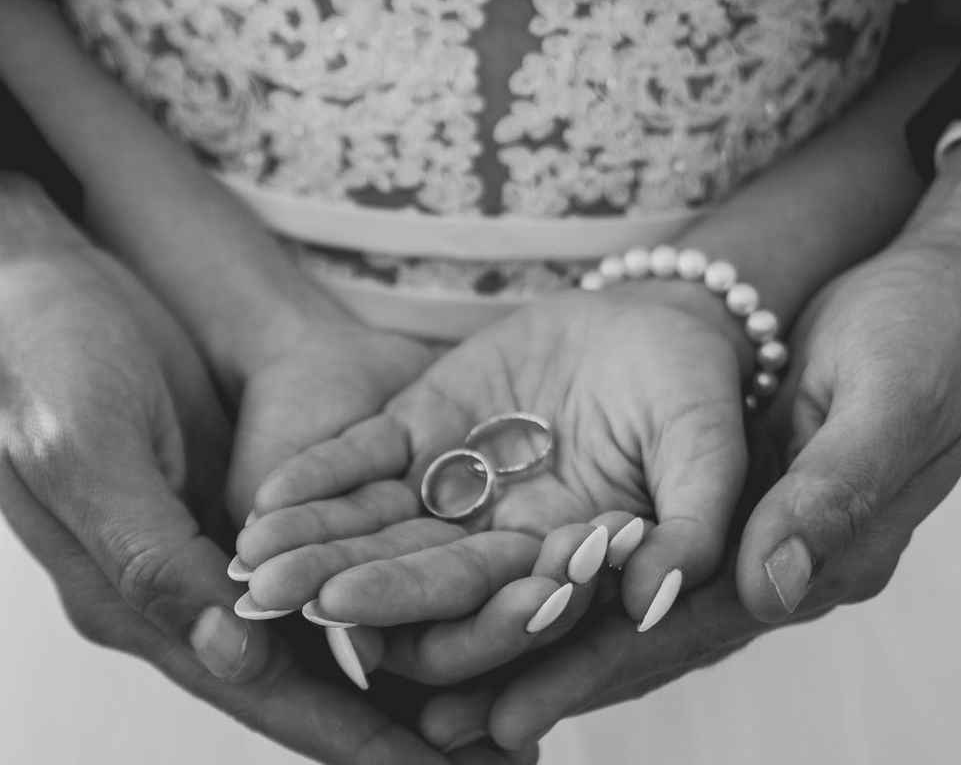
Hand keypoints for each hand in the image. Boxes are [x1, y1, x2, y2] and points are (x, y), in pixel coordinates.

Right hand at [0, 173, 455, 763]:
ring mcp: (212, 550)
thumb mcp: (83, 447)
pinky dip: (386, 600)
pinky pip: (326, 568)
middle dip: (397, 732)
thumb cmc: (46, 357)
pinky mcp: (240, 503)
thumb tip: (232, 654)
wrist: (27, 281)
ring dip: (407, 677)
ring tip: (502, 721)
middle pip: (303, 685)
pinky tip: (454, 614)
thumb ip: (148, 555)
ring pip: (322, 637)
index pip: (259, 691)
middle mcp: (178, 594)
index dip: (349, 738)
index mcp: (130, 599)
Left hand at [232, 282, 752, 680]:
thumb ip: (690, 525)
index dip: (450, 630)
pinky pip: (362, 458)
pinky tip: (264, 496)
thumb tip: (656, 598)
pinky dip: (317, 475)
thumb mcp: (708, 450)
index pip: (505, 614)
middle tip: (283, 604)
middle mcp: (502, 543)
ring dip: (315, 545)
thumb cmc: (697, 390)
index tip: (386, 642)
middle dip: (352, 595)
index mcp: (570, 567)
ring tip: (252, 563)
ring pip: (376, 529)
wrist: (661, 318)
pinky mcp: (424, 429)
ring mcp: (458, 488)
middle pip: (422, 581)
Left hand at [416, 136, 960, 748]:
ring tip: (439, 685)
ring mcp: (751, 533)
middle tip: (441, 728)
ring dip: (538, 641)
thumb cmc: (923, 338)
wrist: (945, 289)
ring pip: (628, 601)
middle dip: (546, 678)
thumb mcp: (889, 400)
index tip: (514, 712)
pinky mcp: (722, 494)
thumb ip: (833, 492)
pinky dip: (563, 575)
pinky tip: (492, 589)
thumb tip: (773, 591)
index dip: (602, 670)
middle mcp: (780, 565)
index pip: (697, 627)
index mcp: (828, 558)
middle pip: (646, 634)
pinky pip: (631, 547)